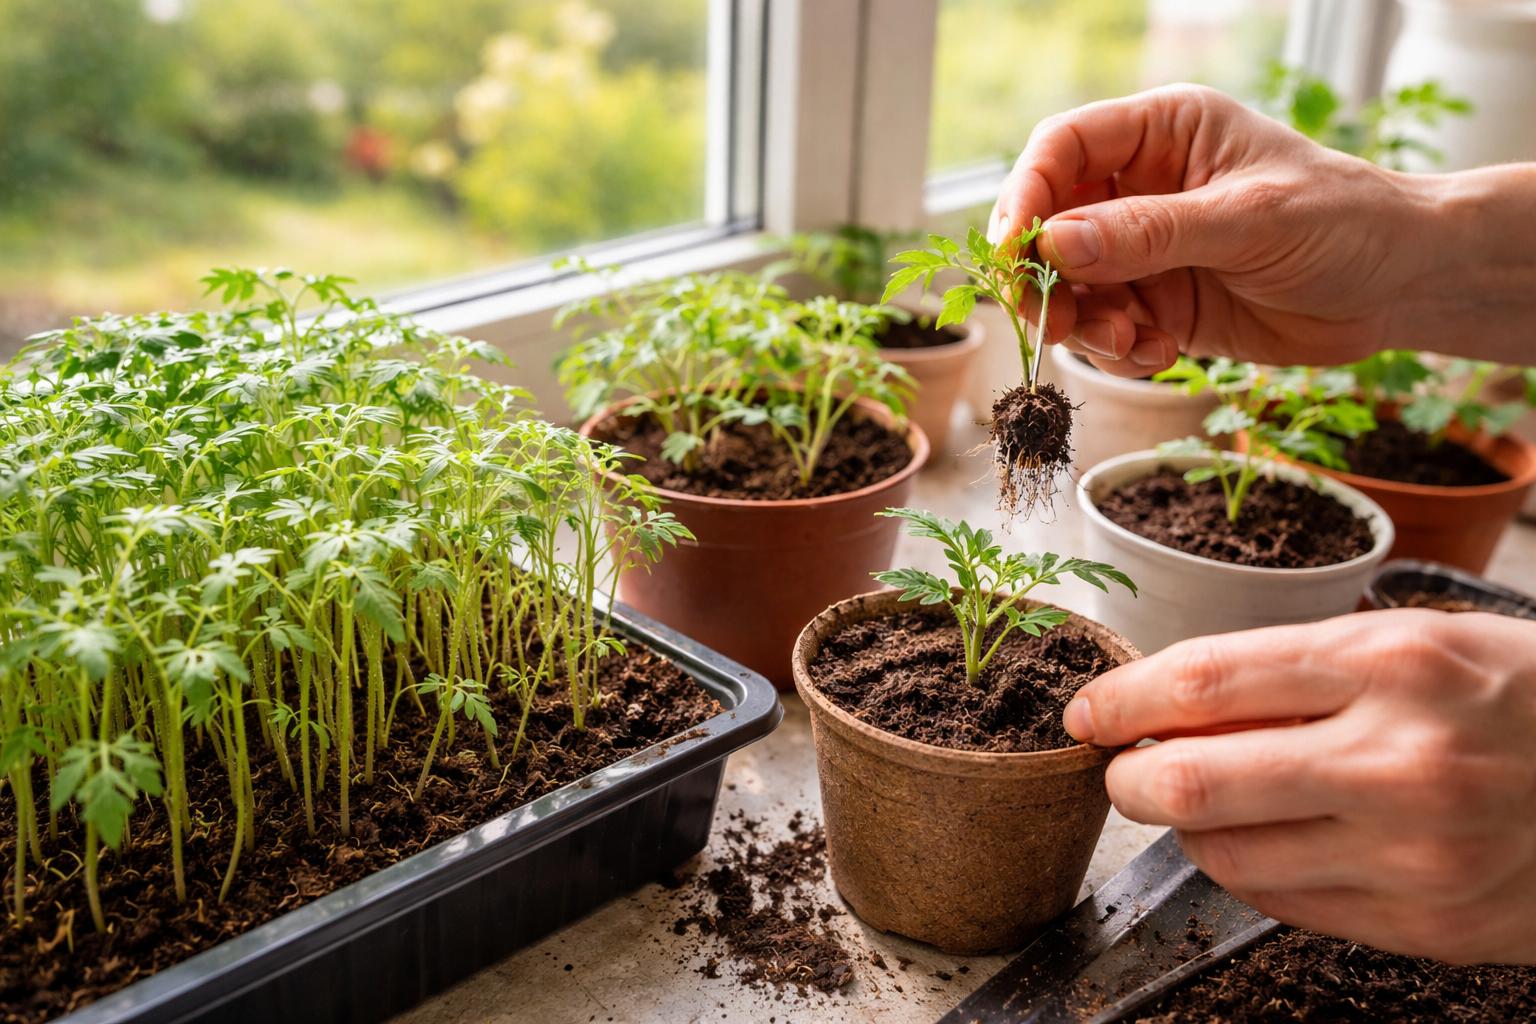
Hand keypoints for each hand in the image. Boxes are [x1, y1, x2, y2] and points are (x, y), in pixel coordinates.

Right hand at [987, 85, 1491, 376]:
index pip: (1063, 148)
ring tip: (1131, 342)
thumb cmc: (1344, 222)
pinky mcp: (1157, 302)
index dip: (1027, 195)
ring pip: (1069, 286)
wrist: (1400, 287)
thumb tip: (1055, 244)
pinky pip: (1104, 329)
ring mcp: (1146, 249)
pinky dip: (1118, 351)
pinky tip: (1161, 355)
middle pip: (1049, 224)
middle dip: (1044, 277)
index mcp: (1162, 132)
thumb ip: (1149, 233)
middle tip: (1054, 321)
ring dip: (1084, 324)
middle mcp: (1142, 186)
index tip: (1015, 252)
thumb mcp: (1247, 221)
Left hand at [1064, 610, 1535, 964]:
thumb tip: (1168, 704)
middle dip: (1128, 778)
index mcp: (1392, 663)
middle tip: (1123, 768)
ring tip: (1211, 799)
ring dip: (1188, 829)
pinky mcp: (1431, 926)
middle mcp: (1399, 761)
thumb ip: (1293, 672)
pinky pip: (1282, 904)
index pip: (1204, 682)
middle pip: (1188, 784)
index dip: (1122, 698)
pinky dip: (1249, 870)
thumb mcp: (1416, 644)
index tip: (1090, 710)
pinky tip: (1270, 840)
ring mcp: (1416, 856)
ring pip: (1222, 855)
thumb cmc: (1520, 698)